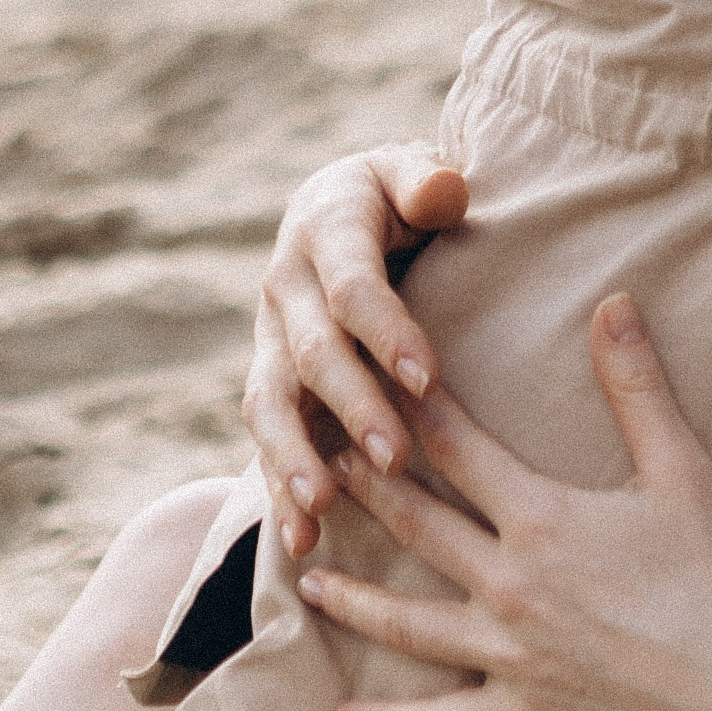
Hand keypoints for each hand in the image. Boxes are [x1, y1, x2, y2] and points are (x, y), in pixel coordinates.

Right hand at [243, 145, 470, 555]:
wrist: (338, 204)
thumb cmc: (396, 191)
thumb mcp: (409, 169)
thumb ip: (426, 180)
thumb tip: (444, 191)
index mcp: (325, 228)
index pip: (352, 287)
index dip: (387, 331)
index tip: (428, 376)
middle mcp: (285, 285)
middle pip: (313, 353)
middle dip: (353, 407)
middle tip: (397, 457)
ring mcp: (270, 335)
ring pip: (274, 403)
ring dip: (296, 459)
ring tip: (324, 510)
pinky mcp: (270, 377)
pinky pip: (268, 436)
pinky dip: (279, 488)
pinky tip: (300, 541)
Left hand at [301, 296, 711, 710]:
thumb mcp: (682, 470)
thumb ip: (638, 385)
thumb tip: (613, 301)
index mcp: (540, 519)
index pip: (457, 450)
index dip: (411, 410)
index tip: (370, 377)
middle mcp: (507, 584)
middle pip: (416, 527)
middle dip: (363, 488)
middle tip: (313, 461)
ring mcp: (506, 655)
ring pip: (407, 624)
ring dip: (352, 599)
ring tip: (305, 578)